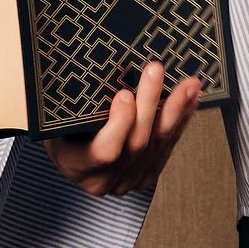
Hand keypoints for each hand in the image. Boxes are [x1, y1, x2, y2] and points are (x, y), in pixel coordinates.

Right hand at [46, 63, 203, 198]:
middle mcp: (104, 180)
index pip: (104, 152)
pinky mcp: (148, 173)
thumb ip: (73, 107)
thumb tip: (92, 67)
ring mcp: (129, 180)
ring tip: (188, 84)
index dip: (119, 125)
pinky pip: (169, 146)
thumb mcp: (57, 120)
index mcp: (77, 167)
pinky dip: (181, 120)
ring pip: (157, 144)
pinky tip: (191, 99)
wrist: (70, 155)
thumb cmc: (59, 131)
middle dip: (149, 103)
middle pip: (136, 143)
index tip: (125, 94)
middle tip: (155, 71)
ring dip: (175, 110)